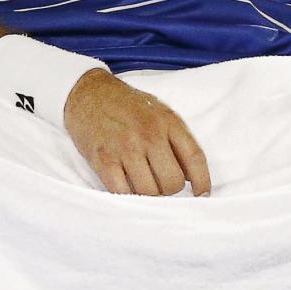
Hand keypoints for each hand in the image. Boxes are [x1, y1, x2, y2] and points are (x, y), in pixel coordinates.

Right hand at [64, 69, 211, 196]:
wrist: (88, 93)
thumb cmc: (127, 106)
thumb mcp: (159, 112)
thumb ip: (177, 140)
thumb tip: (192, 177)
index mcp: (168, 121)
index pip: (195, 158)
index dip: (202, 181)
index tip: (202, 194)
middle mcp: (149, 134)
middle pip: (173, 182)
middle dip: (169, 189)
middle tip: (160, 183)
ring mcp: (125, 147)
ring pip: (149, 192)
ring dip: (148, 194)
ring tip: (142, 183)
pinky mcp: (103, 159)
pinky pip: (122, 192)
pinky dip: (127, 196)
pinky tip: (126, 188)